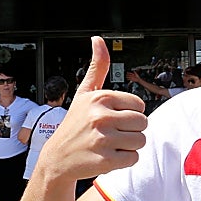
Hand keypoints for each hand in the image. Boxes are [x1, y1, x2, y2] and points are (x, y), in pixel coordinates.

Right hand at [38, 36, 146, 182]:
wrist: (58, 158)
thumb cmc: (75, 124)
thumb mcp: (84, 93)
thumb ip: (97, 67)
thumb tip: (98, 40)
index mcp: (100, 98)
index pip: (139, 105)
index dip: (129, 113)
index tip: (112, 118)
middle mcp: (101, 117)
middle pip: (143, 123)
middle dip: (131, 130)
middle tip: (112, 133)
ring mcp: (103, 139)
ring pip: (140, 141)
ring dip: (129, 145)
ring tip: (110, 144)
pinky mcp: (105, 160)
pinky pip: (134, 158)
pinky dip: (124, 160)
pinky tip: (108, 156)